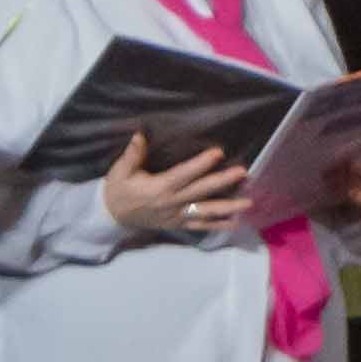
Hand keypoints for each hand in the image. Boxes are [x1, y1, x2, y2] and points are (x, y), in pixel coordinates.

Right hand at [99, 135, 254, 239]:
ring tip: (248, 202)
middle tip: (243, 172)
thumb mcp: (120, 171)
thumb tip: (140, 135)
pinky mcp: (179, 224)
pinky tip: (236, 223)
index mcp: (159, 187)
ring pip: (206, 212)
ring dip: (228, 208)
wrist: (112, 216)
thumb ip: (132, 155)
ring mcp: (177, 216)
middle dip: (223, 181)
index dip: (201, 164)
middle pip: (201, 191)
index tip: (218, 153)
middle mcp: (172, 203)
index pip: (184, 174)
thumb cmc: (118, 190)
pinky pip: (201, 226)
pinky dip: (219, 226)